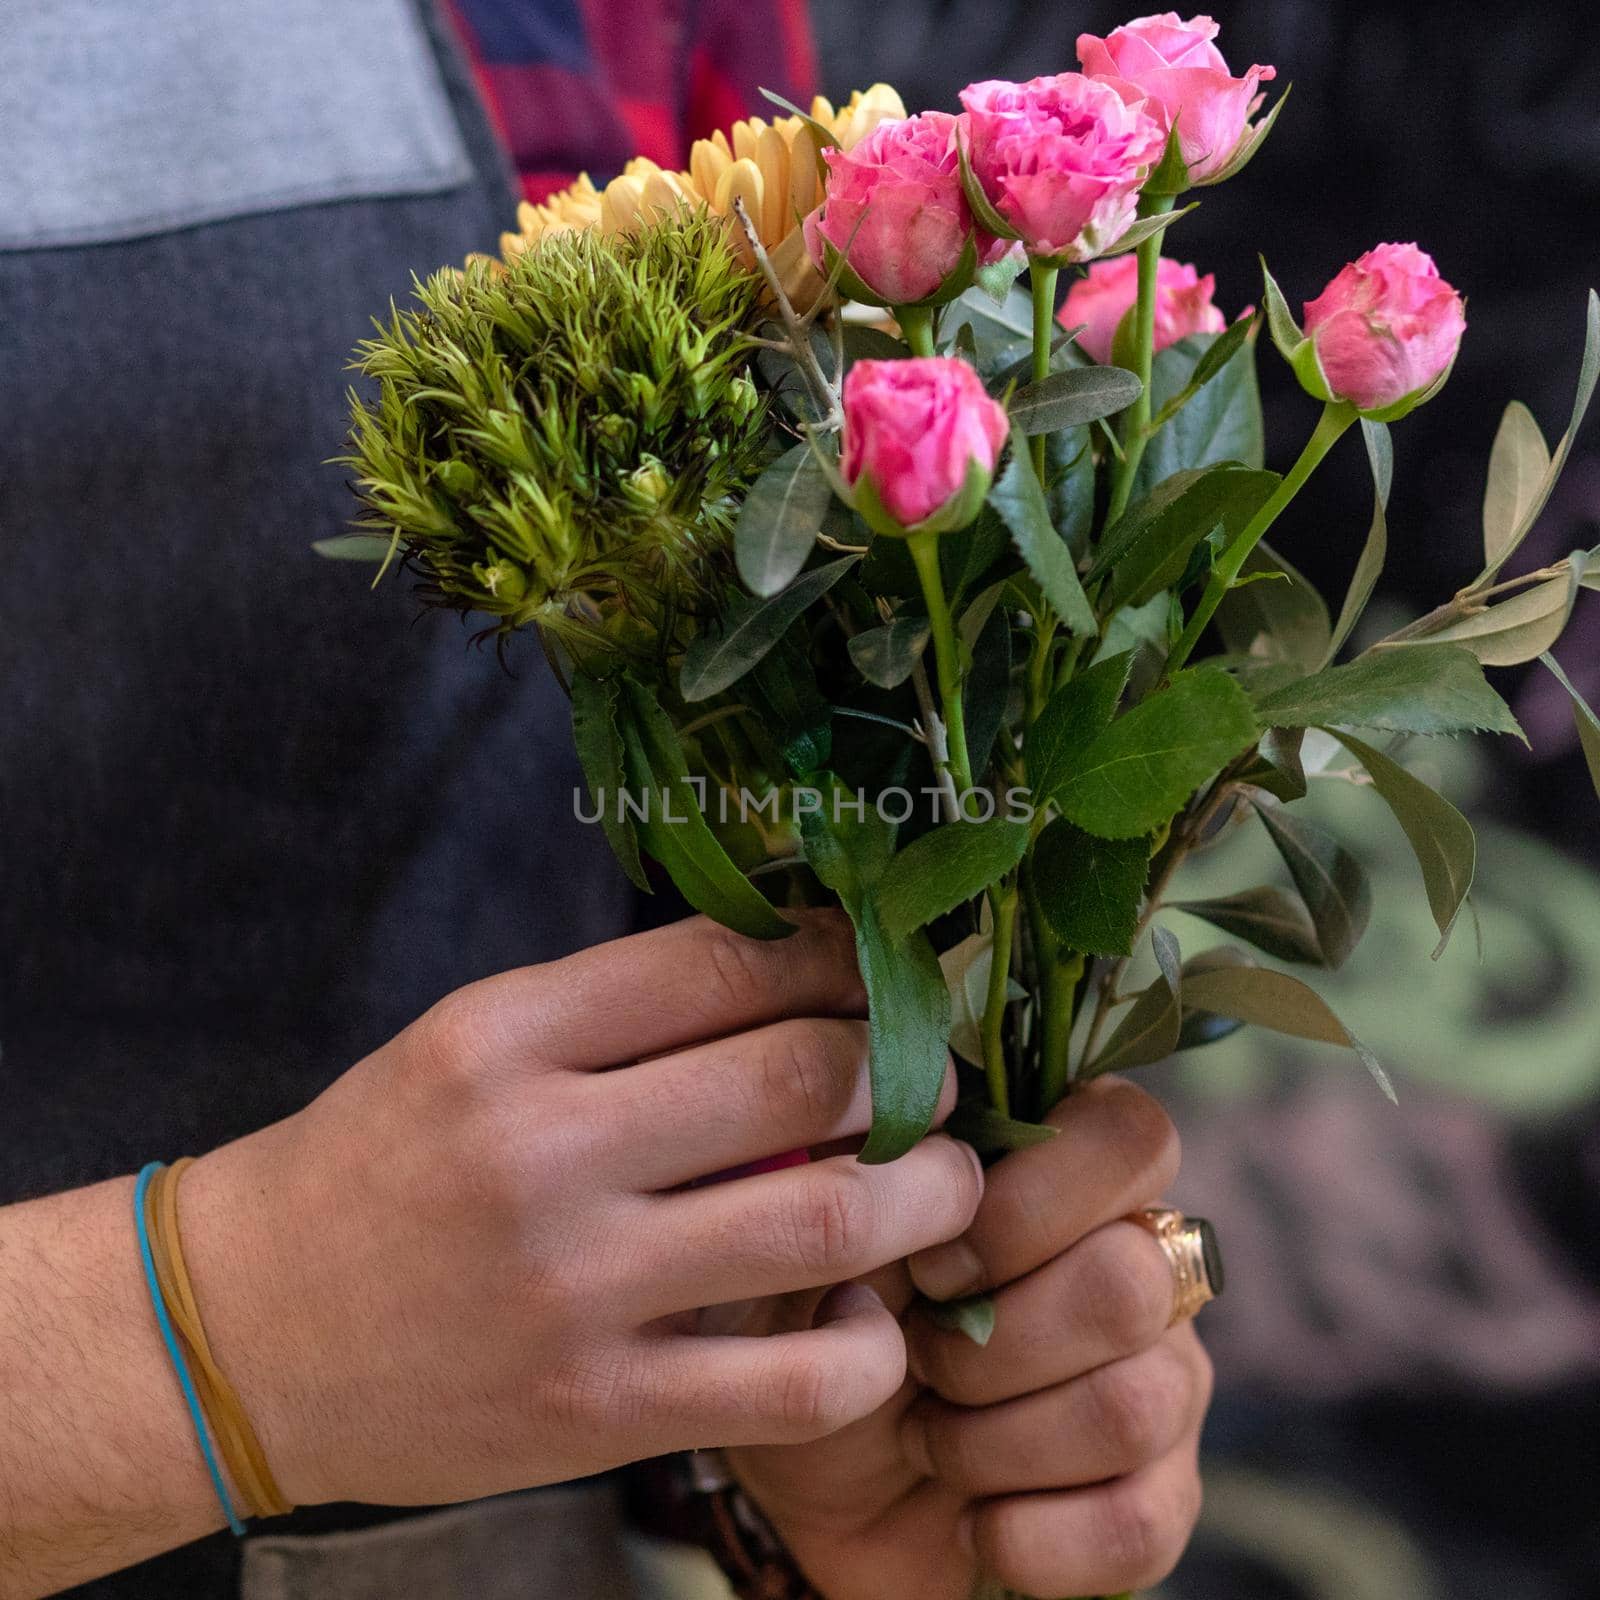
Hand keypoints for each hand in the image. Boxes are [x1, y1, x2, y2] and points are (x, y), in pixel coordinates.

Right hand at [179, 911, 981, 1507]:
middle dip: (907, 1068)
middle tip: (933, 1076)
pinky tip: (869, 1313)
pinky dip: (871, 1345)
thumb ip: (623, 1014)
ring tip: (944, 1181)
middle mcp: (544, 1151)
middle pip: (801, 1076)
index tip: (877, 971)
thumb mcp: (473, 1045)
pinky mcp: (598, 1412)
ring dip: (928, 1193)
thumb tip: (794, 973)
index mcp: (509, 1037)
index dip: (836, 957)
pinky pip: (797, 1385)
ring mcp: (576, 1291)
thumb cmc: (382, 1166)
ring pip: (827, 1220)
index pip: (726, 962)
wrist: (248, 1333)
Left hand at [726, 1078, 1209, 1599]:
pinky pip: (1139, 1524)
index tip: (930, 1260)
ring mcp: (1163, 1377)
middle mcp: (1137, 1260)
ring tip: (927, 1438)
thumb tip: (916, 1135)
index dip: (1033, 1201)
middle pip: (1131, 1282)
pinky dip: (1031, 1536)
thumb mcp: (817, 1237)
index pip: (1129, 1135)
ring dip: (995, 1442)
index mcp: (1066, 1172)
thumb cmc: (820, 1323)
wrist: (808, 1478)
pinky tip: (974, 1522)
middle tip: (916, 1358)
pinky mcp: (1159, 1497)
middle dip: (991, 1343)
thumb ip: (874, 1170)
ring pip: (1135, 1406)